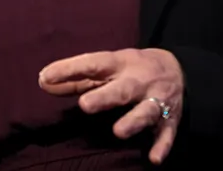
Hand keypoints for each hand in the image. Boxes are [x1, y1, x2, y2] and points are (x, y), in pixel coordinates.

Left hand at [38, 48, 183, 164]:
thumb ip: (75, 77)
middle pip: (122, 89)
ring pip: (146, 111)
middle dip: (105, 97)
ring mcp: (156, 100)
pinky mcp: (170, 120)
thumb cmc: (131, 70)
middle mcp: (139, 81)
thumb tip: (43, 81)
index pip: (93, 64)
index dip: (70, 69)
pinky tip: (153, 158)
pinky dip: (162, 146)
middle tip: (85, 105)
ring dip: (134, 121)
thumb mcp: (107, 67)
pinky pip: (166, 133)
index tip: (46, 76)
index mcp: (120, 64)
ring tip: (118, 132)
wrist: (179, 70)